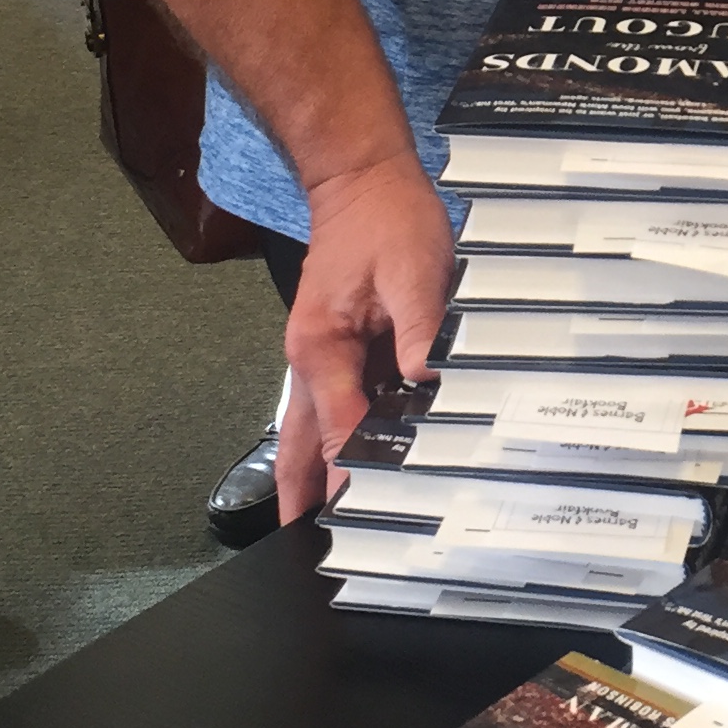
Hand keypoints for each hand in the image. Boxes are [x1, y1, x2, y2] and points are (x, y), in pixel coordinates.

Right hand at [275, 152, 456, 521]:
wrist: (362, 179)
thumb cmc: (386, 219)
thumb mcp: (415, 273)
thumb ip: (420, 332)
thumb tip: (427, 384)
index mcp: (321, 346)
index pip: (340, 429)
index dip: (352, 476)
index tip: (358, 519)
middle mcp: (309, 357)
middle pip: (302, 443)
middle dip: (301, 495)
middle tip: (300, 548)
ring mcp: (316, 353)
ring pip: (307, 429)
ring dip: (309, 474)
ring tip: (311, 527)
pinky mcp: (332, 346)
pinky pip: (327, 405)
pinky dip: (329, 441)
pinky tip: (343, 467)